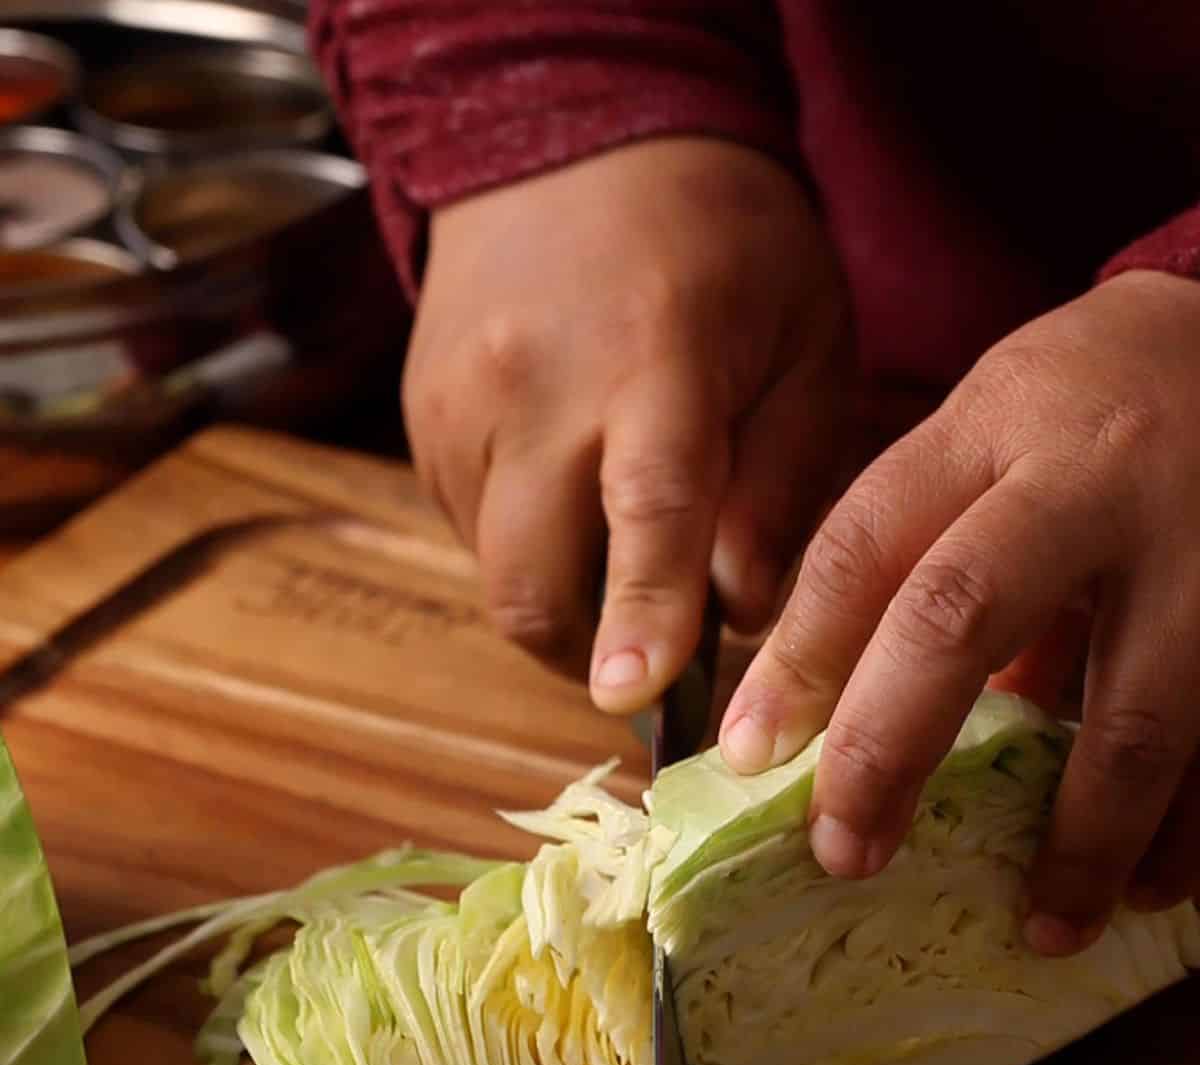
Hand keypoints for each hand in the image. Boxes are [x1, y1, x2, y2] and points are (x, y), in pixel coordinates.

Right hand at [402, 137, 851, 704]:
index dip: (642, 616)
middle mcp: (534, 384)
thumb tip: (740, 614)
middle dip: (591, 652)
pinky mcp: (420, 421)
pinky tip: (571, 487)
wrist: (576, 137)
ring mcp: (459, 406)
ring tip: (620, 545)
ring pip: (496, 572)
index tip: (634, 700)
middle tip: (654, 654)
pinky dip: (528, 547)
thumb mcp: (806, 341)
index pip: (646, 511)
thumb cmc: (722, 245)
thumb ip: (785, 484)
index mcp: (655, 356)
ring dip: (563, 600)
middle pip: (533, 581)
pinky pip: (470, 532)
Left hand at [720, 270, 1199, 953]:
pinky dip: (1189, 828)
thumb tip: (846, 723)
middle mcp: (1092, 483)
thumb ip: (925, 558)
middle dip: (892, 748)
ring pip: (1135, 715)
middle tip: (848, 856)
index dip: (799, 658)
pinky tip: (1155, 886)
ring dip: (1082, 838)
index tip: (749, 755)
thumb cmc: (1094, 406)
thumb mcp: (994, 435)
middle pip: (962, 617)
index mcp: (994, 432)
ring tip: (1045, 926)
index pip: (866, 546)